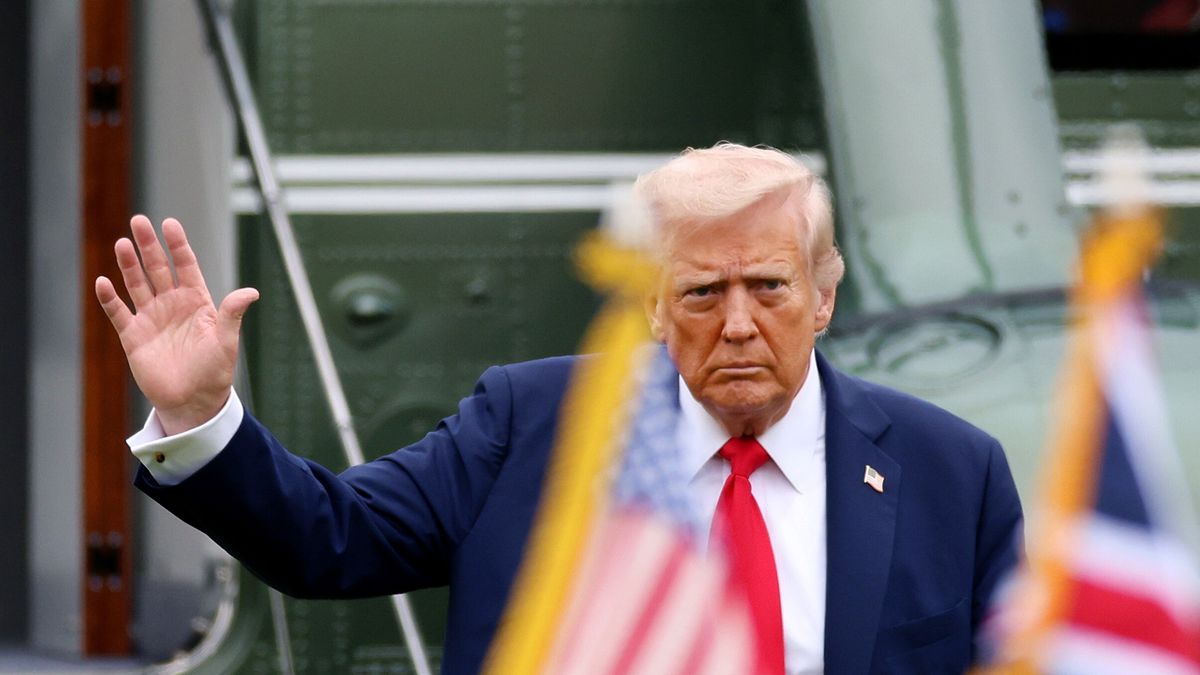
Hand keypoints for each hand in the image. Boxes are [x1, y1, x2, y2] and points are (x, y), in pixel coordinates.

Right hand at [95, 215, 258, 434]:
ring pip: (137, 284)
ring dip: (128, 265)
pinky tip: (104, 282)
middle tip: (139, 221)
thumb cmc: (215, 371)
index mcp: (196, 301)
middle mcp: (172, 304)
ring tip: (121, 243)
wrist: (193, 401)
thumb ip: (232, 314)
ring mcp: (151, 318)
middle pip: (157, 268)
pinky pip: (118, 313)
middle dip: (148, 245)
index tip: (170, 224)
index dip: (178, 245)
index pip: (185, 266)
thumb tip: (251, 292)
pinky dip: (110, 298)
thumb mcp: (226, 340)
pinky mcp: (133, 336)